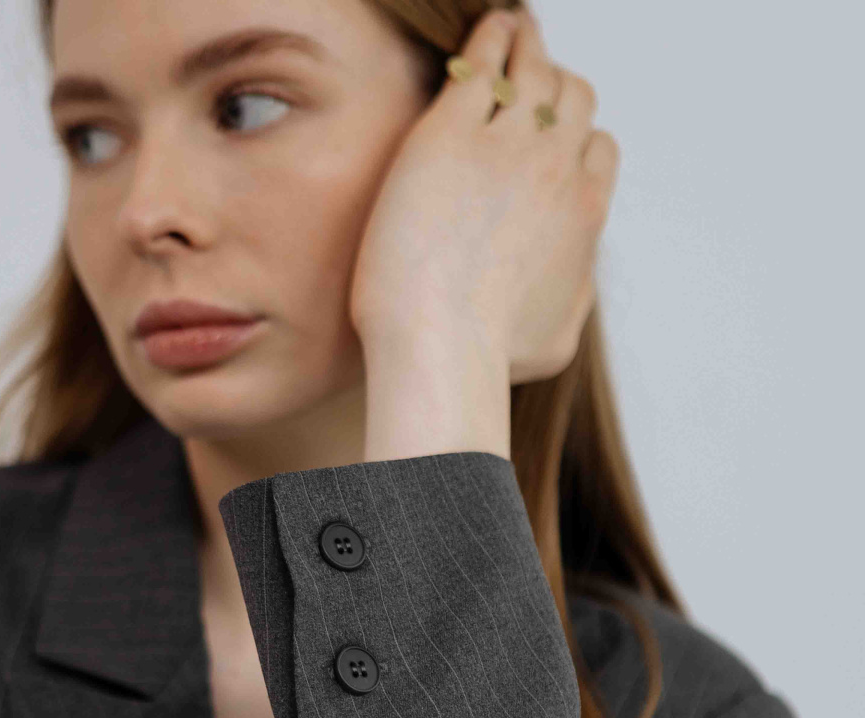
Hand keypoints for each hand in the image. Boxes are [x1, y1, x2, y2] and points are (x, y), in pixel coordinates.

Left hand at [348, 4, 619, 385]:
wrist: (442, 349)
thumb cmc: (491, 360)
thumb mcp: (558, 339)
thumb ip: (575, 297)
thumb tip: (575, 279)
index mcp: (585, 213)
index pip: (599, 148)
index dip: (576, 137)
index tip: (552, 135)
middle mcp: (556, 169)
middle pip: (573, 99)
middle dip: (555, 84)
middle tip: (532, 70)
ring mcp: (506, 146)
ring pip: (534, 70)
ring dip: (527, 46)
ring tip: (512, 30)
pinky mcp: (449, 134)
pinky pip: (482, 62)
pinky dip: (491, 38)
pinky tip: (487, 29)